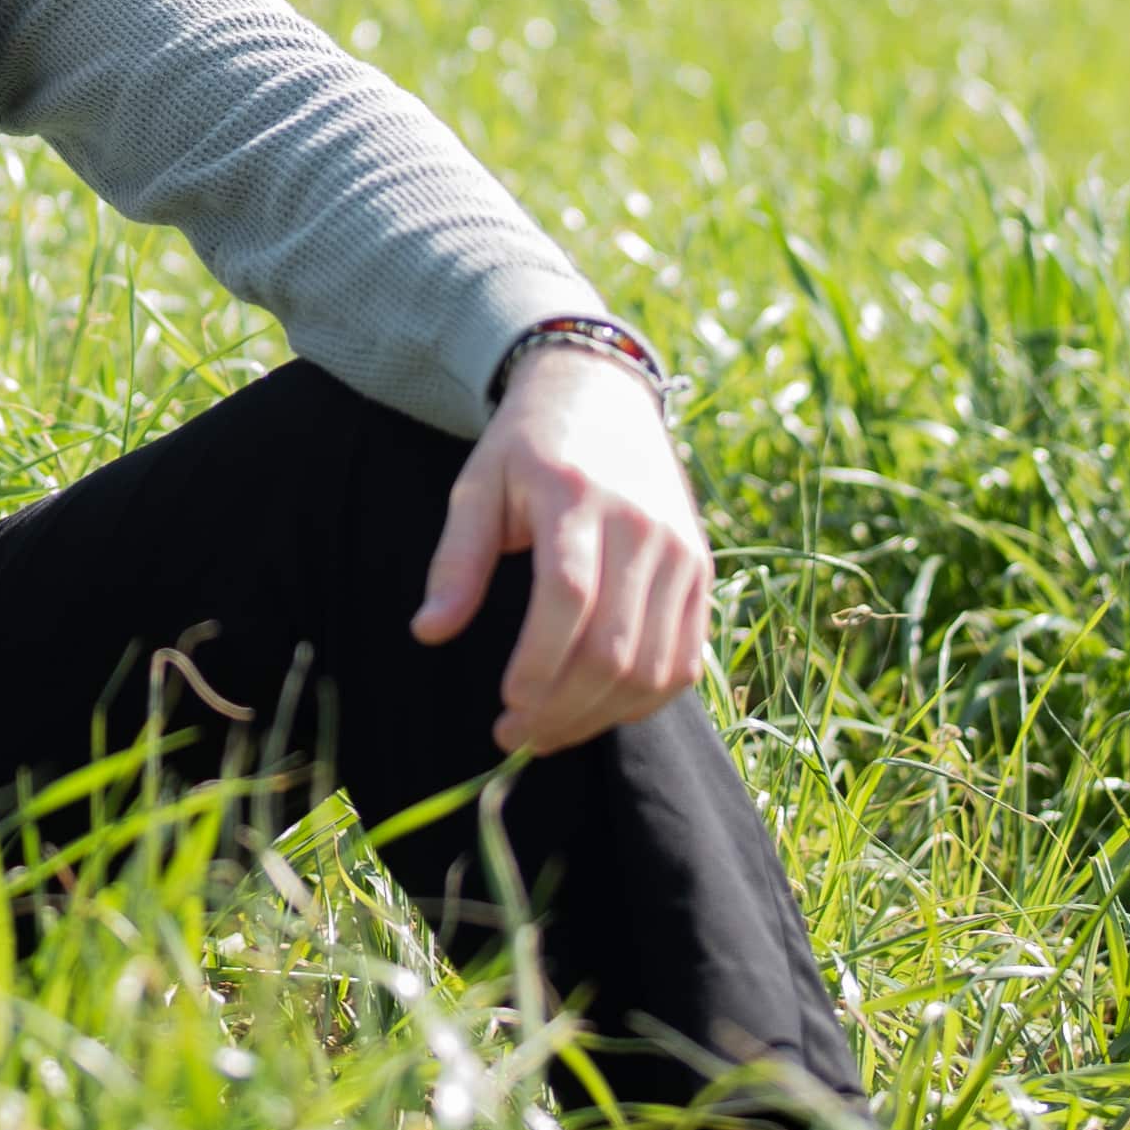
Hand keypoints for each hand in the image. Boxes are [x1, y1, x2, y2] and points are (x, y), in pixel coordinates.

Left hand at [412, 345, 711, 754]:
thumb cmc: (528, 447)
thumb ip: (455, 559)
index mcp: (577, 496)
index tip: (505, 705)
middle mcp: (643, 526)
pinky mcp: (701, 573)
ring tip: (546, 732)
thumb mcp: (478, 485)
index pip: (567, 596)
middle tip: (513, 735)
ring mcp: (681, 552)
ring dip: (599, 716)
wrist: (603, 394)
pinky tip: (595, 713)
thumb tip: (428, 632)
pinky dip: (642, 702)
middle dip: (562, 707)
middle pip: (614, 645)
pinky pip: (684, 661)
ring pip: (653, 666)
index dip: (538, 663)